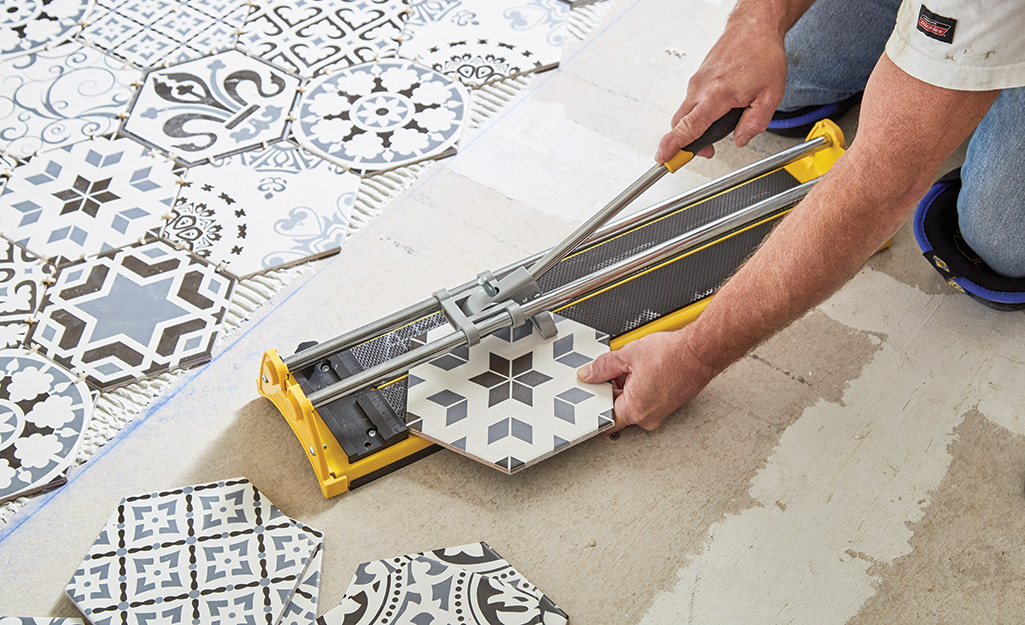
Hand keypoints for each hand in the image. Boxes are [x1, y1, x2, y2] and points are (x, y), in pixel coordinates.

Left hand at [576, 330, 715, 432]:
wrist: (702, 351)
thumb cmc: (674, 355)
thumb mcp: (628, 356)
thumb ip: (603, 366)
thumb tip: (589, 374)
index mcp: (635, 410)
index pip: (604, 417)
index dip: (594, 401)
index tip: (590, 392)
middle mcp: (648, 417)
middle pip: (617, 407)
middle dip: (612, 388)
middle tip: (613, 369)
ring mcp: (660, 412)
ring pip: (633, 402)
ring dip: (628, 385)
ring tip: (636, 366)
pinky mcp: (668, 404)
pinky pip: (647, 398)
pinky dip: (642, 385)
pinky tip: (646, 368)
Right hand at [655, 15, 788, 162]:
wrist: (754, 27)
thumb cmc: (762, 55)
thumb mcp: (770, 96)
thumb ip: (754, 123)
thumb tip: (740, 140)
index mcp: (717, 95)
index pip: (689, 127)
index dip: (673, 145)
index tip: (663, 157)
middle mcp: (701, 88)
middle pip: (680, 123)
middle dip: (686, 142)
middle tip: (707, 150)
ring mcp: (697, 82)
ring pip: (687, 113)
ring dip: (696, 126)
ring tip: (720, 127)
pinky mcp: (698, 78)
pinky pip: (693, 101)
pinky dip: (700, 112)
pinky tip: (720, 109)